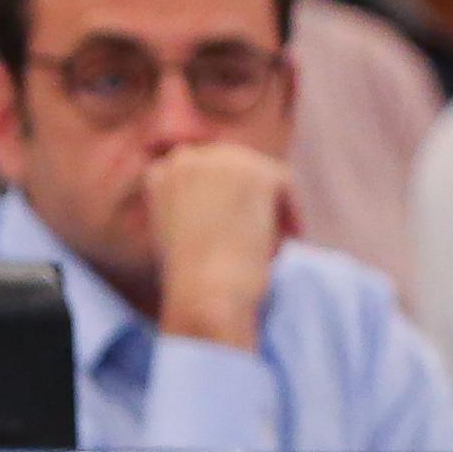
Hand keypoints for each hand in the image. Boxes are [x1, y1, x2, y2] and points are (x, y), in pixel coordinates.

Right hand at [146, 142, 293, 350]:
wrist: (205, 292)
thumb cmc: (191, 280)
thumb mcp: (180, 236)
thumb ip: (200, 208)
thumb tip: (232, 199)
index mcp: (161, 174)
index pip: (201, 167)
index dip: (223, 191)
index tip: (235, 217)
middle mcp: (187, 159)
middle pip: (236, 165)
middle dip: (254, 194)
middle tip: (270, 226)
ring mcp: (222, 161)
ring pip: (262, 174)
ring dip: (271, 205)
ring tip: (277, 239)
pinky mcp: (257, 171)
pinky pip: (284, 183)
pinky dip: (290, 211)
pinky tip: (291, 237)